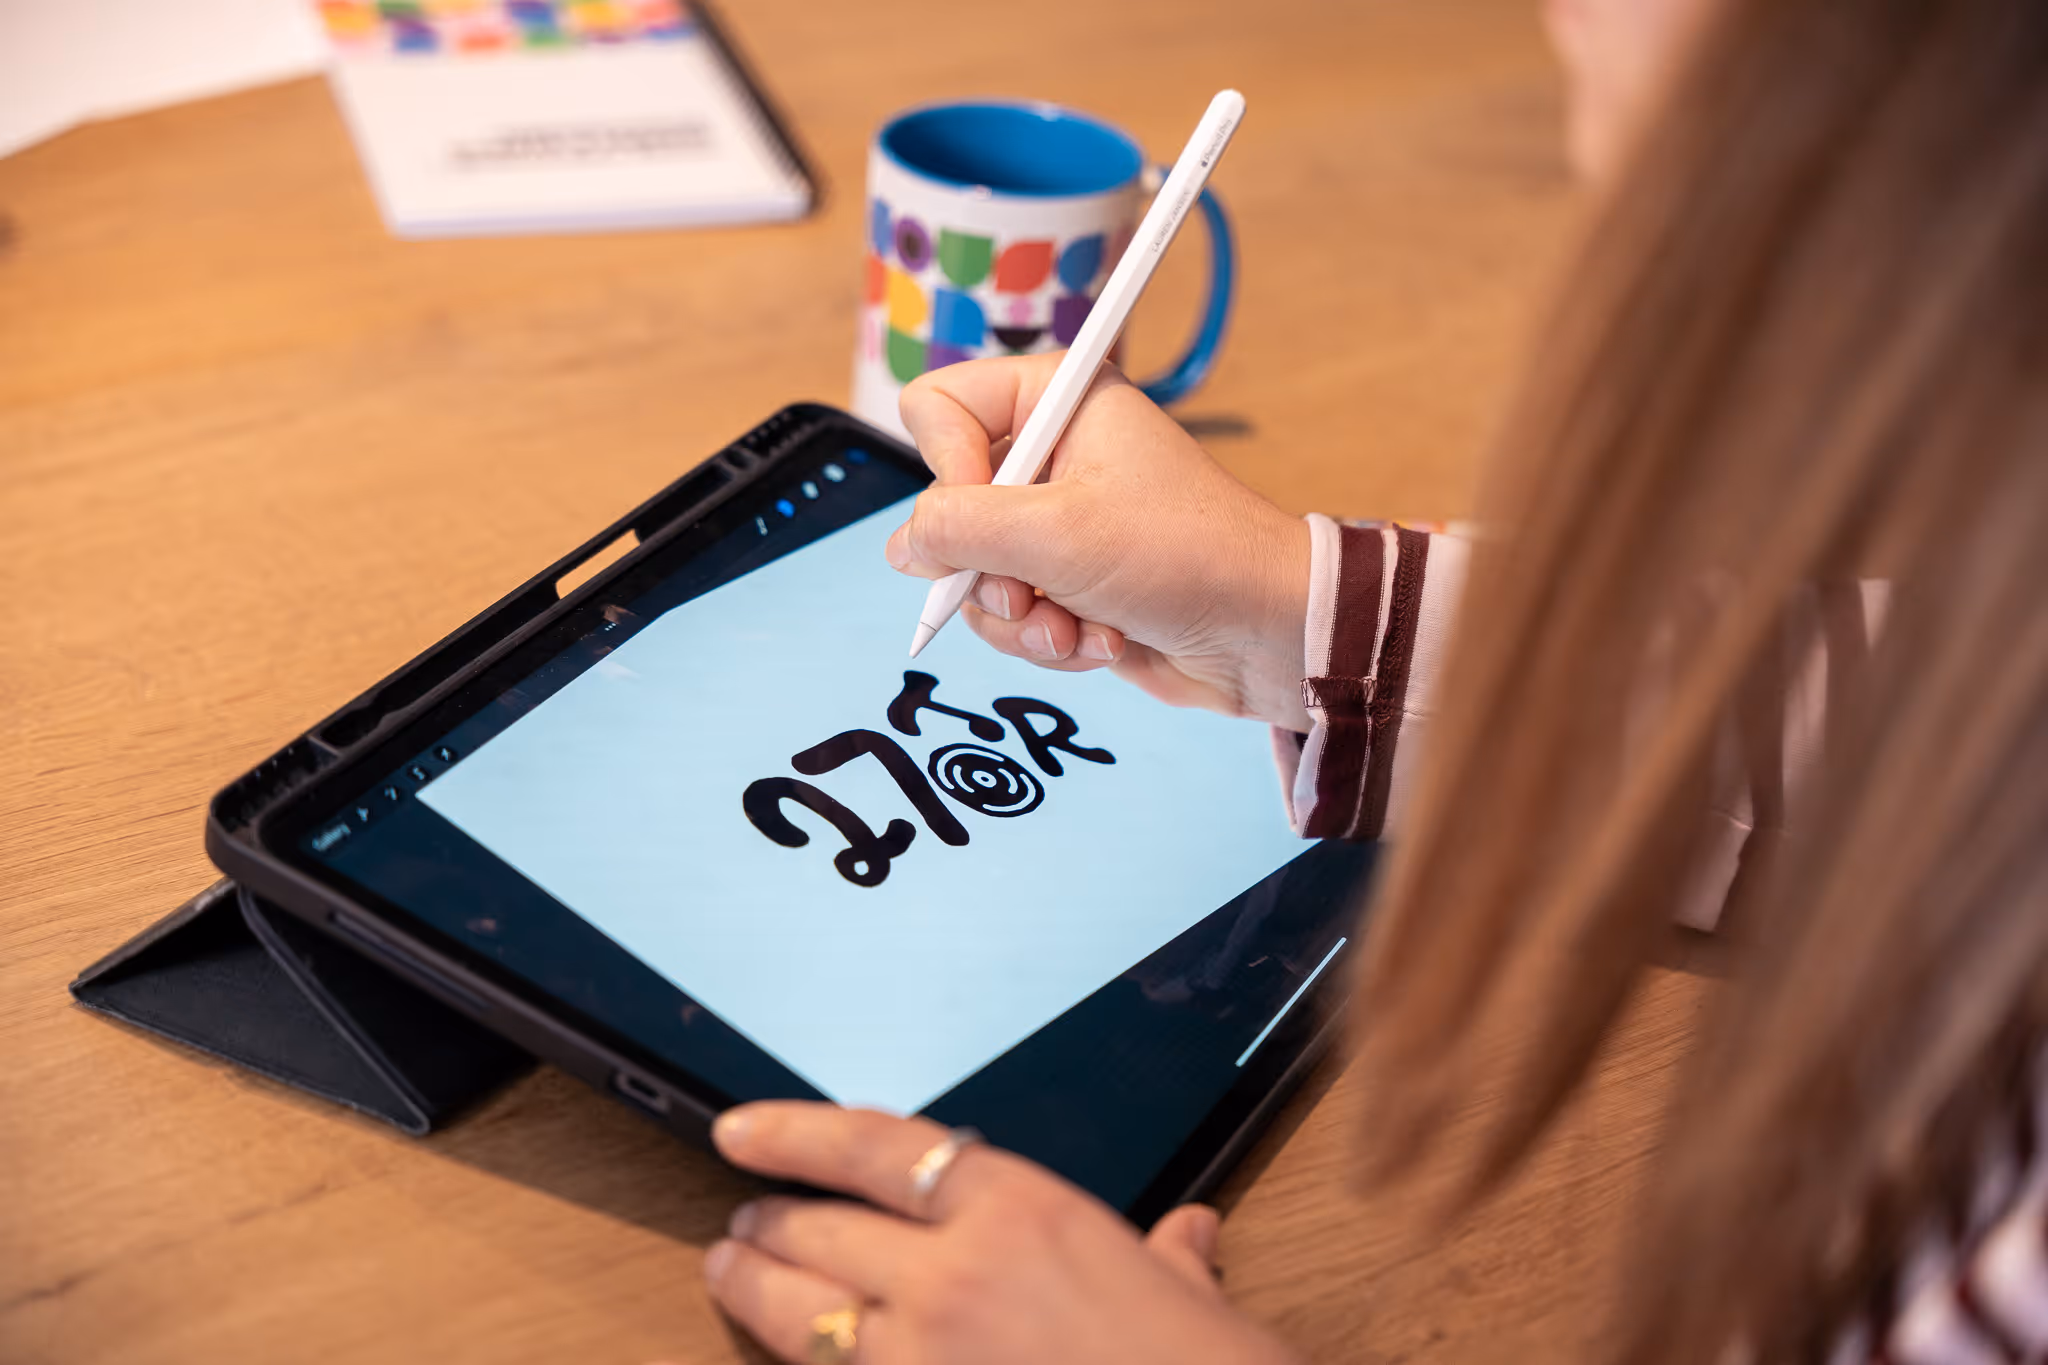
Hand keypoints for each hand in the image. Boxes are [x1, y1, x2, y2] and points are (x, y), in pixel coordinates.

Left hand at [698, 1102, 1299, 1364]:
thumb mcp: (1192, 1298)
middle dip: (769, 1220)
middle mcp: (956, 1277)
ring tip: (729, 1270)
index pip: (874, 1148)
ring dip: (752, 1288)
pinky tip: (785, 1358)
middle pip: (818, 1229)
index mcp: (1023, 1212)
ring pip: (797, 1313)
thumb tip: (1186, 1236)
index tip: (744, 1128)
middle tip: (747, 1215)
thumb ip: (1168, 1258)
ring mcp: (922, 1363)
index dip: (795, 1132)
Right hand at [885, 356, 1313, 730]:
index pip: (936, 409)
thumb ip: (957, 531)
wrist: (1269, 636)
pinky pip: (1013, 615)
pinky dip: (1051, 641)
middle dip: (988, 569)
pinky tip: (1104, 644)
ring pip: (975, 575)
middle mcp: (1053, 453)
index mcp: (1057, 399)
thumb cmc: (1187, 558)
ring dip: (1023, 619)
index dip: (948, 471)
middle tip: (1033, 592)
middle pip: (948, 507)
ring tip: (1080, 630)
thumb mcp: (1054, 535)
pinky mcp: (1070, 583)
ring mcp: (1060, 523)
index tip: (991, 518)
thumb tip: (904, 549)